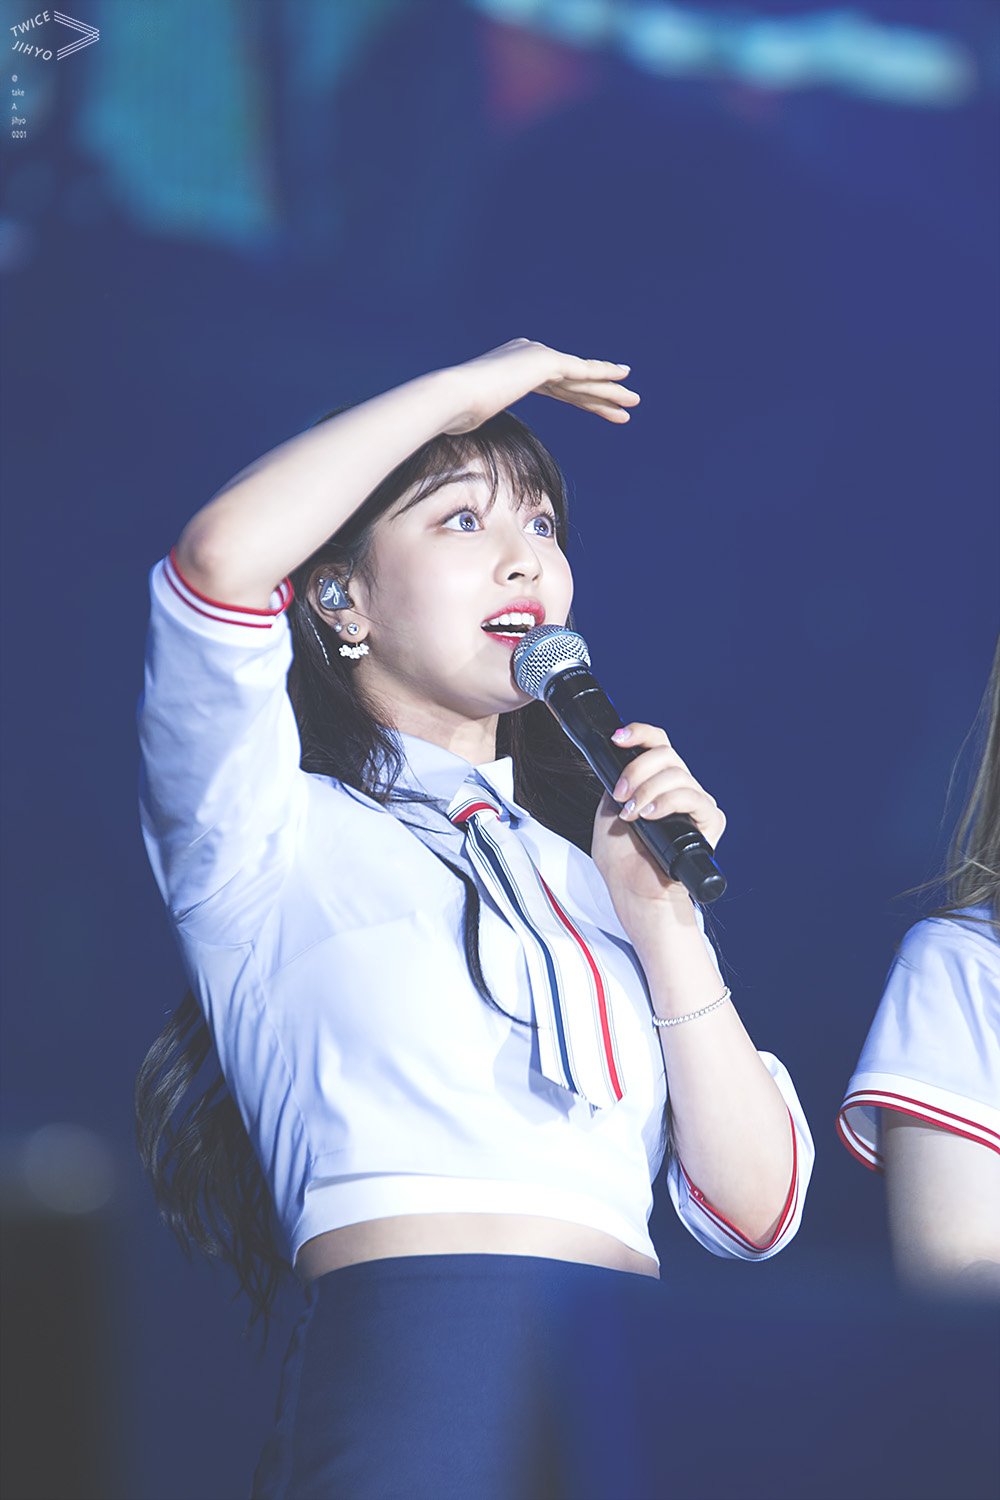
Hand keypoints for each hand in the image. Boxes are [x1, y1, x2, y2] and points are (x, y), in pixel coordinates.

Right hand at [441, 338, 639, 434]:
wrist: (452, 397)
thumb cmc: (454, 412)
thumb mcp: (470, 416)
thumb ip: (475, 415)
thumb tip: (459, 428)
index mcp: (513, 366)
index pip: (556, 386)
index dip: (580, 398)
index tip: (598, 407)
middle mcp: (527, 353)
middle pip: (573, 381)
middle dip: (600, 395)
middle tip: (626, 405)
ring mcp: (536, 355)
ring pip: (581, 377)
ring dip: (610, 390)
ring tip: (634, 402)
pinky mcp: (544, 361)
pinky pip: (582, 370)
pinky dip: (603, 374)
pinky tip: (623, 376)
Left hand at [590, 722, 725, 929]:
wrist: (633, 889)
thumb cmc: (621, 857)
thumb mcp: (608, 809)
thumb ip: (617, 780)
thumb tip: (620, 756)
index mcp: (656, 780)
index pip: (657, 743)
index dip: (639, 734)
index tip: (617, 738)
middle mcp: (679, 787)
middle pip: (666, 754)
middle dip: (636, 770)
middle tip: (621, 797)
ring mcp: (695, 803)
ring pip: (677, 774)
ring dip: (648, 791)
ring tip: (633, 815)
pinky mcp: (709, 821)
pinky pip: (693, 798)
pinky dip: (669, 802)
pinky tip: (651, 815)